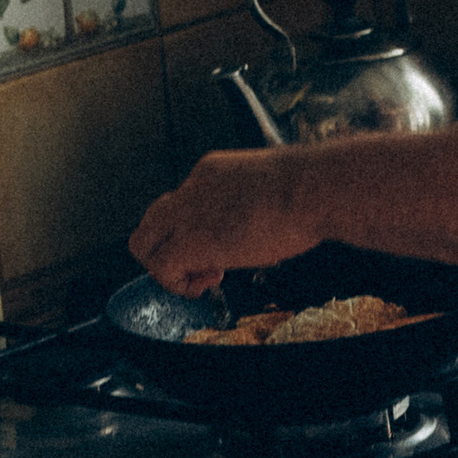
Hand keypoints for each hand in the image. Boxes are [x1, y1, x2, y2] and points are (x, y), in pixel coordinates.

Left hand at [131, 145, 314, 298]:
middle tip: (201, 266)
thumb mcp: (271, 189)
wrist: (313, 188)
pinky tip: (203, 286)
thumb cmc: (310, 188)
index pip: (183, 204)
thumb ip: (251, 205)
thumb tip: (254, 229)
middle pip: (152, 221)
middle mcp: (191, 188)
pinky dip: (176, 284)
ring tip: (201, 278)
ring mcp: (187, 214)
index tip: (221, 247)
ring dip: (167, 268)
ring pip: (144, 243)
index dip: (196, 231)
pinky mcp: (191, 241)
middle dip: (170, 248)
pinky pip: (161, 269)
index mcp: (210, 172)